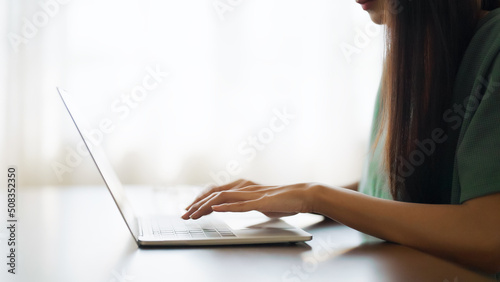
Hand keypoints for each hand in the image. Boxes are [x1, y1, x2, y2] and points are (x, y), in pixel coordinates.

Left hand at [182, 179, 316, 219]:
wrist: (303, 195)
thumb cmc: (284, 200)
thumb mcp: (261, 203)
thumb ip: (248, 204)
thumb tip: (238, 208)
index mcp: (244, 187)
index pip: (216, 192)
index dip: (201, 200)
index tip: (189, 209)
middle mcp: (244, 187)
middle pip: (215, 193)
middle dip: (197, 204)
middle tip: (184, 215)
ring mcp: (252, 194)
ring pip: (223, 198)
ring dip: (206, 207)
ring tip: (193, 215)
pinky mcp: (261, 202)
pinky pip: (241, 205)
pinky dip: (226, 207)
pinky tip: (215, 210)